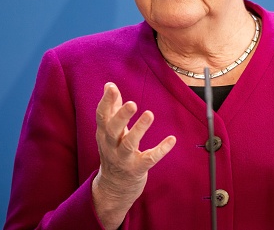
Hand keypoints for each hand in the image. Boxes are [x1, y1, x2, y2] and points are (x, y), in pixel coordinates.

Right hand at [92, 82, 175, 229]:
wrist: (114, 188)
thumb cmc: (113, 152)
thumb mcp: (109, 132)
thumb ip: (111, 109)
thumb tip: (109, 85)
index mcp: (104, 134)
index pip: (102, 116)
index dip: (106, 101)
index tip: (111, 87)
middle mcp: (110, 146)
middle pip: (112, 130)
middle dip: (121, 116)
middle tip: (132, 103)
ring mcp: (123, 159)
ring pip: (129, 144)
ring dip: (139, 129)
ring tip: (149, 114)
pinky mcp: (137, 169)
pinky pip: (149, 159)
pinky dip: (161, 149)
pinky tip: (171, 139)